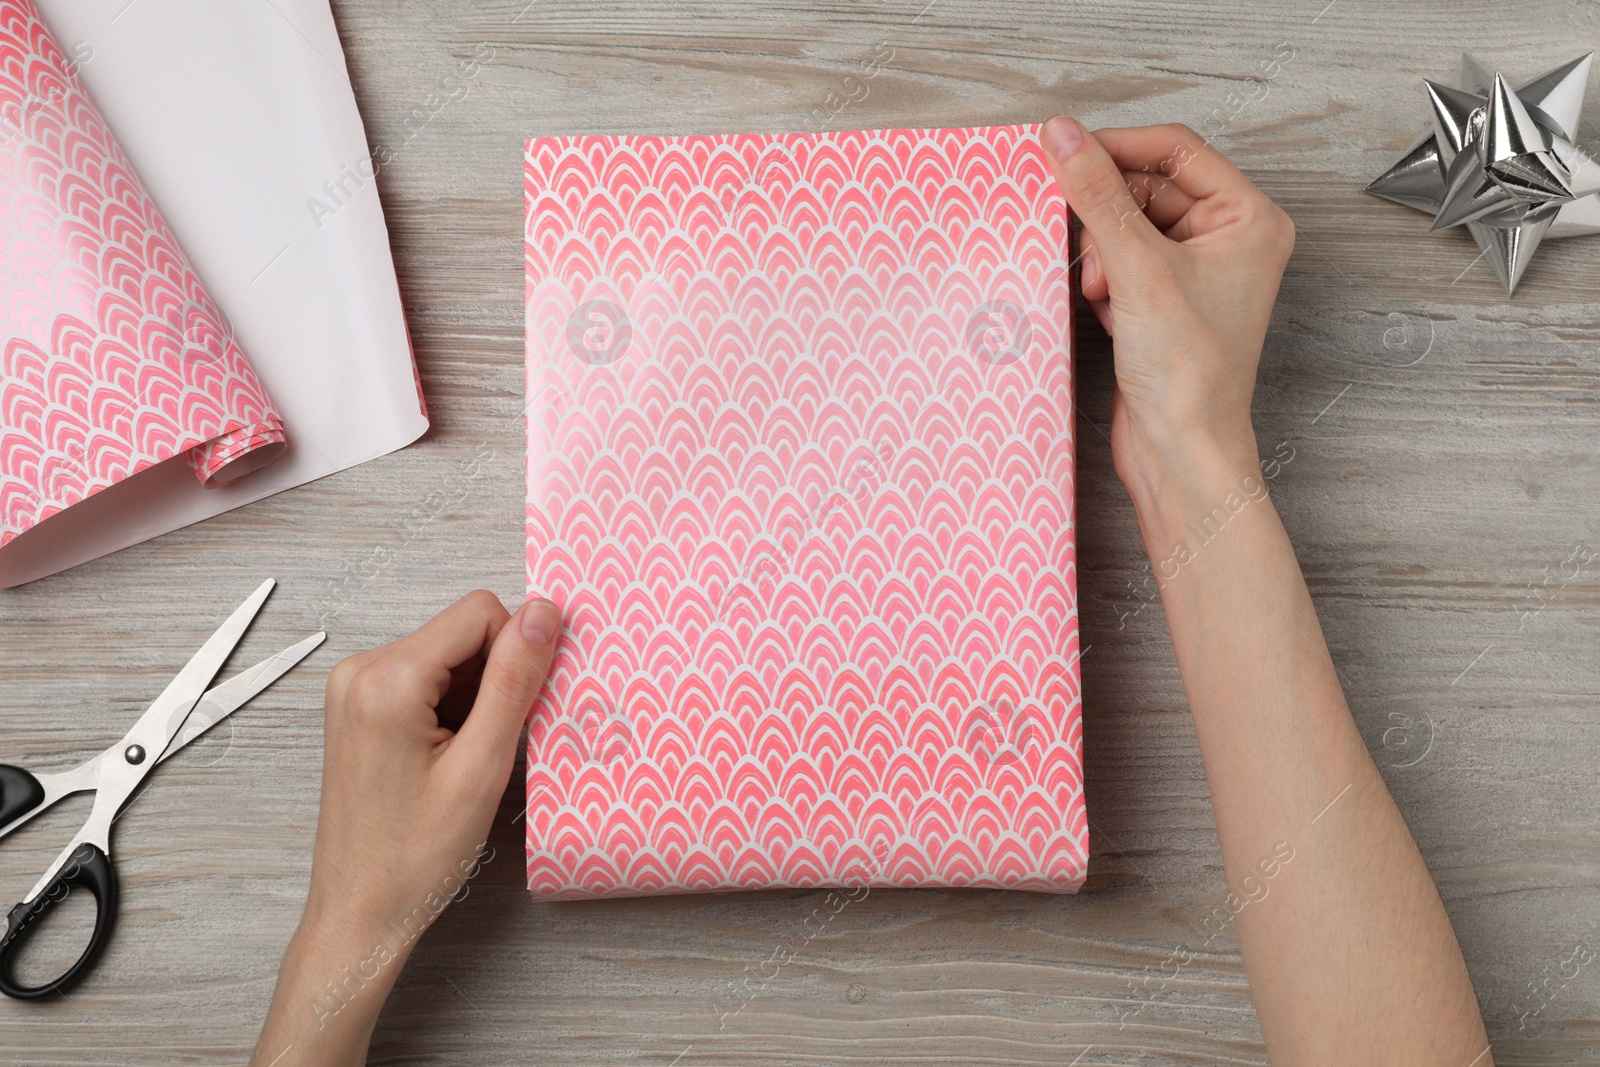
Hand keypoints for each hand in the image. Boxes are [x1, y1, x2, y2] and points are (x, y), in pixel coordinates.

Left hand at [252, 591, 562, 1065]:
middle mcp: (360, 670)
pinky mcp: (358, 705)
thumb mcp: (481, 767)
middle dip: (492, 679)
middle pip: (462, 631)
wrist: (361, 911)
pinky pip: (426, 677)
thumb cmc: (415, 856)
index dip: (515, 654)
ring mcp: (353, 687)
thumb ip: (514, 681)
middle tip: (486, 747)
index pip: (480, 612)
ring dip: (473, 697)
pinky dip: (451, 708)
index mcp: (386, 679)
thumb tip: (542, 612)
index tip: (514, 713)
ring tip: (462, 759)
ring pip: (448, 655)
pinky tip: (446, 757)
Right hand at [1039, 117, 1294, 499]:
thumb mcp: (1136, 269)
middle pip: (1148, 187)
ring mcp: (1197, 272)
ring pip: (1128, 226)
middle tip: (1089, 247)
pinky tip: (1106, 309)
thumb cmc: (1189, 374)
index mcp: (1249, 219)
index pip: (1175, 150)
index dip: (1116, 148)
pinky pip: (1122, 261)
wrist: (1181, 451)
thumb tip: (1062, 135)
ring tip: (1102, 290)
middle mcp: (1230, 240)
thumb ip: (1096, 194)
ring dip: (1103, 252)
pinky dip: (1104, 279)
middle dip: (1108, 217)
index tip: (1065, 152)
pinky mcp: (1166, 301)